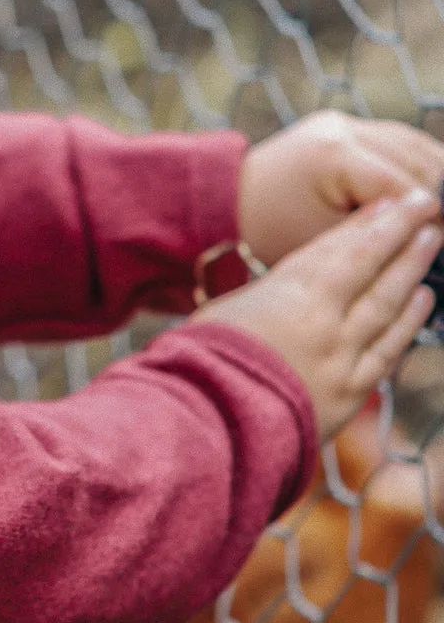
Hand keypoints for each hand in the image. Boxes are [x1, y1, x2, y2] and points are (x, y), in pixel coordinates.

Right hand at [196, 190, 442, 441]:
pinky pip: (387, 351)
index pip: (337, 250)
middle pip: (370, 269)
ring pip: (387, 305)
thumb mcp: (221, 312)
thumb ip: (259, 298)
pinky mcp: (348, 394)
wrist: (210, 420)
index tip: (390, 202)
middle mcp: (324, 321)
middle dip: (399, 234)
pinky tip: (423, 302)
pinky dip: (408, 324)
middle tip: (426, 206)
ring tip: (429, 242)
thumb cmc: (201, 362)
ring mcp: (341, 357)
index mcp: (287, 295)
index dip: (366, 223)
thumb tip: (275, 292)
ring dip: (411, 271)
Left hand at [239, 111, 443, 265]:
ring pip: (416, 146)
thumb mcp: (328, 242)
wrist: (229, 202)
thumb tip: (431, 233)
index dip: (430, 219)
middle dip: (436, 197)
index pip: (404, 188)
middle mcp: (342, 129)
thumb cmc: (271, 231)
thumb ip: (381, 234)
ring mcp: (344, 122)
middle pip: (419, 161)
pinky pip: (398, 141)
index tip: (437, 243)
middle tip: (436, 232)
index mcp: (334, 155)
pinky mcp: (344, 126)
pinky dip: (417, 165)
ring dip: (435, 176)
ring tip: (434, 214)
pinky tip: (430, 191)